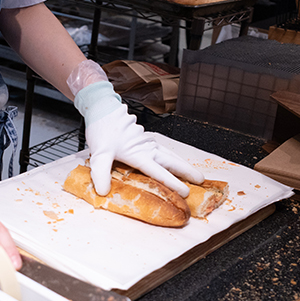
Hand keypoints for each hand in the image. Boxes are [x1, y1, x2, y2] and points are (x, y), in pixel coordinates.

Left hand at [75, 81, 203, 196]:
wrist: (103, 109)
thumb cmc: (101, 129)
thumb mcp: (98, 153)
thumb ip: (101, 173)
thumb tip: (103, 190)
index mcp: (138, 154)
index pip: (158, 172)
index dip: (173, 182)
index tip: (185, 191)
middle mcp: (146, 148)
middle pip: (171, 161)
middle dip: (187, 171)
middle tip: (201, 180)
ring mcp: (147, 142)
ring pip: (170, 154)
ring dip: (183, 164)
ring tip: (194, 173)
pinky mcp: (145, 138)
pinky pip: (164, 149)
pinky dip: (174, 156)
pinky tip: (175, 160)